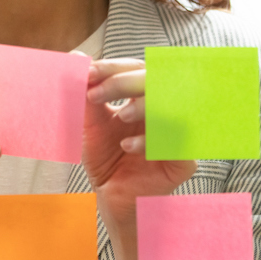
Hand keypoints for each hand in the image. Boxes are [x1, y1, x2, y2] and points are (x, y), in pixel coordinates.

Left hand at [83, 59, 196, 227]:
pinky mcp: (184, 162)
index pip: (137, 69)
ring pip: (174, 105)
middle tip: (95, 93)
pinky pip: (177, 142)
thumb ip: (87, 95)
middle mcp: (164, 111)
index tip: (87, 71)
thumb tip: (76, 59)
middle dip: (124, 81)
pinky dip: (151, 140)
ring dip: (143, 105)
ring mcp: (177, 136)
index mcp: (145, 98)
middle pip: (157, 80)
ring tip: (120, 117)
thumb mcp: (91, 126)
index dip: (113, 67)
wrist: (112, 201)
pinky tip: (128, 147)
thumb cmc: (106, 162)